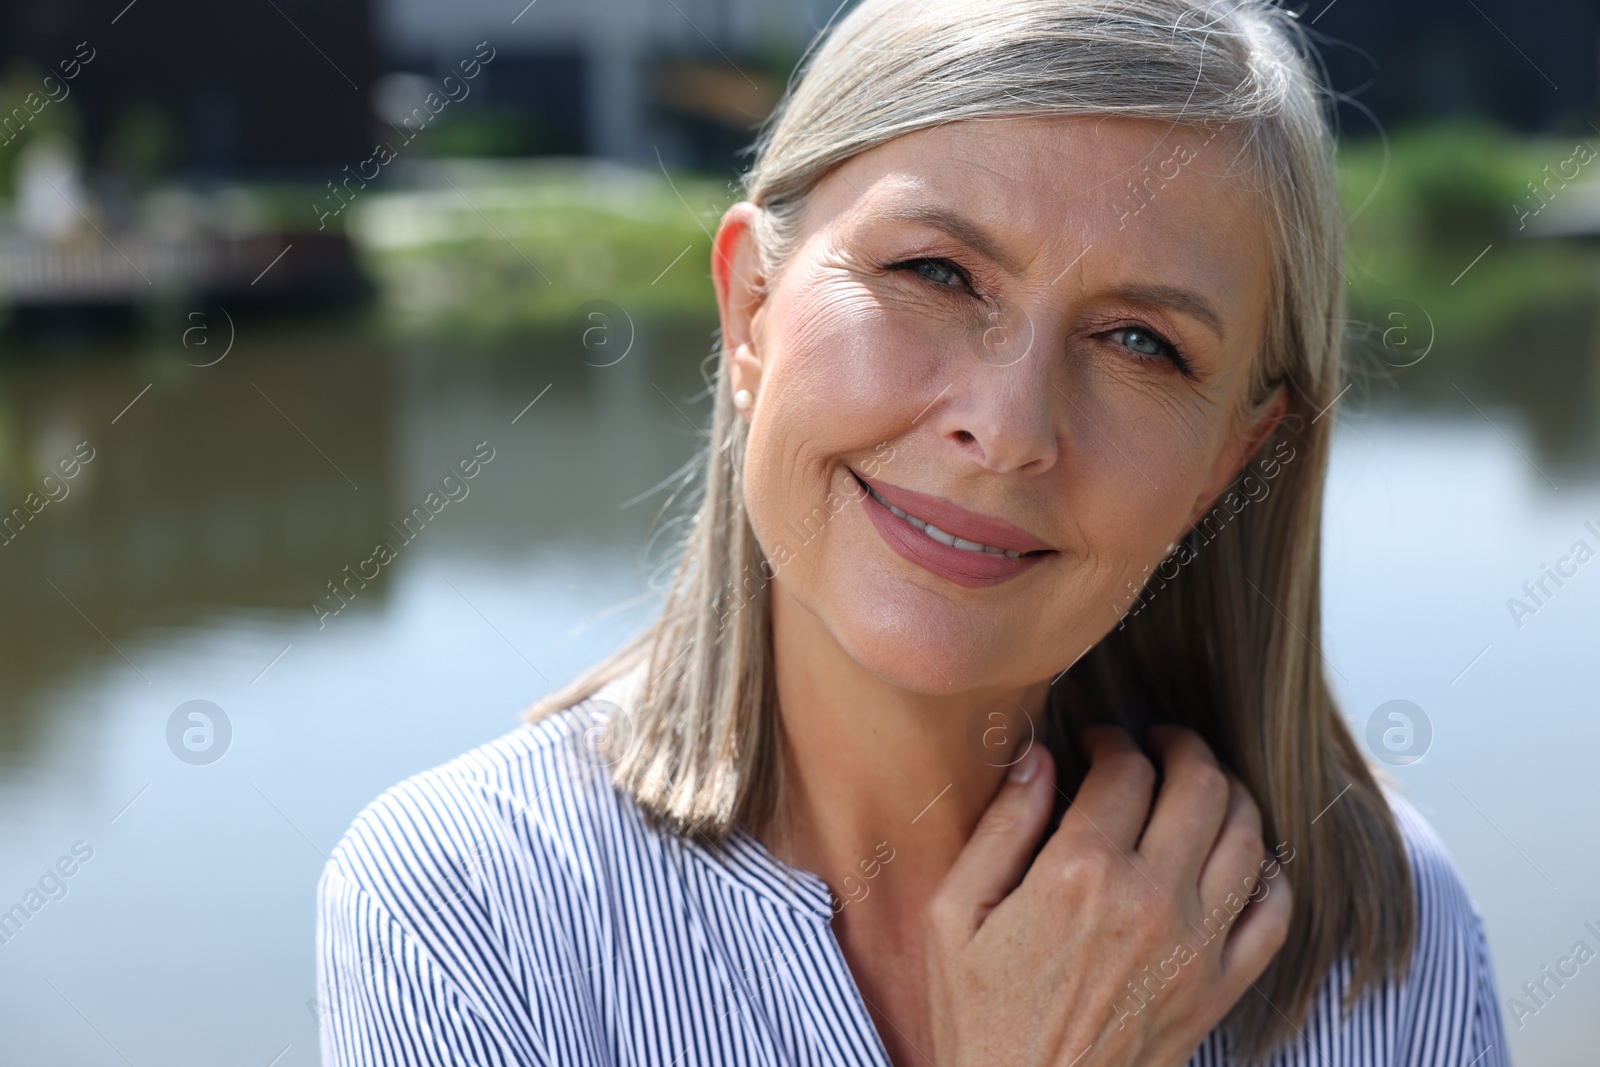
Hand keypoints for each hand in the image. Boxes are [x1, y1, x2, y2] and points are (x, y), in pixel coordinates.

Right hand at [922, 724, 1291, 1066]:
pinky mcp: (1220, 989)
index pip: (1125, 769)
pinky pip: (1274, 911)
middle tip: (1159, 743)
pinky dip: (1267, 871)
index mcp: (1080, 873)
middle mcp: (1151, 900)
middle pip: (1201, 784)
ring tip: (1198, 786)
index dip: (1112, 740)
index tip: (1097, 743)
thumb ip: (1000, 827)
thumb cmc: (978, 1018)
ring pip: (1246, 835)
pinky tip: (1238, 857)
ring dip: (1227, 793)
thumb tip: (1038, 757)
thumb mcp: (954, 915)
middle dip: (1181, 746)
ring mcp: (1196, 947)